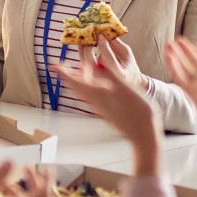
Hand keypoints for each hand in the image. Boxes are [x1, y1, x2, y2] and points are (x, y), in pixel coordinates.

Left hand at [57, 45, 162, 176]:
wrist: (143, 132)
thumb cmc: (136, 110)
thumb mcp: (123, 87)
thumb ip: (108, 74)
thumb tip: (94, 63)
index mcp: (98, 94)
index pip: (75, 81)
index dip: (64, 73)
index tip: (54, 66)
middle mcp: (95, 102)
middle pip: (76, 88)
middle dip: (68, 77)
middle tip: (62, 68)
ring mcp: (99, 108)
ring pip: (82, 94)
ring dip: (77, 83)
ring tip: (76, 73)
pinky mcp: (105, 112)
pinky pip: (90, 98)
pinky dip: (87, 89)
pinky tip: (93, 86)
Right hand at [165, 37, 196, 123]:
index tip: (192, 44)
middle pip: (193, 62)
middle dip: (184, 51)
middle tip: (176, 41)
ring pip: (184, 68)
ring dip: (176, 57)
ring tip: (168, 45)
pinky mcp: (191, 92)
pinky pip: (180, 78)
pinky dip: (174, 67)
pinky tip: (169, 57)